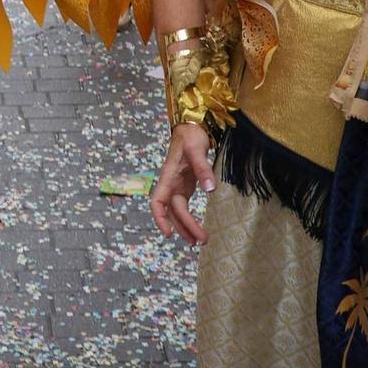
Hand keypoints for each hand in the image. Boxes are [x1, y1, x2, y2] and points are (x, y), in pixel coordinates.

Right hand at [148, 122, 216, 244]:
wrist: (191, 126)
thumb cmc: (190, 136)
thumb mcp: (197, 149)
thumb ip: (203, 169)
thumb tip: (210, 189)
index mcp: (168, 176)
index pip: (157, 201)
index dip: (160, 218)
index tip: (168, 234)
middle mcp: (170, 184)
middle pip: (173, 211)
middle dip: (185, 228)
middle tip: (200, 242)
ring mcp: (178, 186)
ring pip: (178, 212)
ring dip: (186, 227)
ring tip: (198, 242)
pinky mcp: (186, 186)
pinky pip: (184, 207)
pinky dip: (189, 219)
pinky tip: (196, 229)